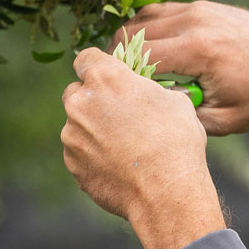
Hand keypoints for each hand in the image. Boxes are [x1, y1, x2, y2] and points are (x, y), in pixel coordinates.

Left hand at [61, 48, 226, 248]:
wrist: (165, 190)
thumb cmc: (176, 142)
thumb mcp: (176, 103)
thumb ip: (150, 91)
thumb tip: (151, 95)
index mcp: (106, 77)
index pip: (86, 58)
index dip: (97, 67)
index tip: (108, 78)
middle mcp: (81, 102)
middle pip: (76, 92)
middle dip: (92, 100)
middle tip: (119, 116)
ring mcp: (72, 134)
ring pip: (77, 125)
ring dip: (93, 131)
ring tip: (124, 148)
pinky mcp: (72, 163)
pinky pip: (79, 153)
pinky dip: (93, 157)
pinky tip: (118, 166)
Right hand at [116, 1, 248, 134]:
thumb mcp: (225, 119)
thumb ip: (184, 117)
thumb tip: (149, 109)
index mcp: (199, 52)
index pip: (138, 56)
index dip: (121, 74)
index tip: (116, 92)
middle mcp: (195, 23)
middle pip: (132, 33)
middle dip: (119, 57)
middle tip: (119, 80)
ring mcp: (198, 9)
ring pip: (143, 18)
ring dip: (130, 39)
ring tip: (130, 65)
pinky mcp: (202, 5)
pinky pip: (160, 11)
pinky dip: (147, 27)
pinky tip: (149, 49)